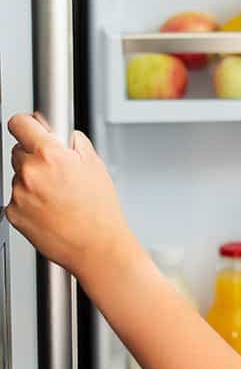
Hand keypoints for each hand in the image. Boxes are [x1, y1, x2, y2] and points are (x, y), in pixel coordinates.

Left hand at [7, 113, 133, 282]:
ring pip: (19, 175)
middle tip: (57, 169)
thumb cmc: (99, 209)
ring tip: (58, 194)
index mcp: (50, 155)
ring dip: (33, 179)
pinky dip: (29, 200)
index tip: (29, 126)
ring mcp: (18, 194)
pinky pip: (17, 197)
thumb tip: (63, 134)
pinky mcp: (13, 213)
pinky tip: (50, 207)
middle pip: (19, 150)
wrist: (95, 245)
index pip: (20, 124)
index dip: (26, 123)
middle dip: (35, 155)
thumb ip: (75, 143)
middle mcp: (29, 172)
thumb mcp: (95, 164)